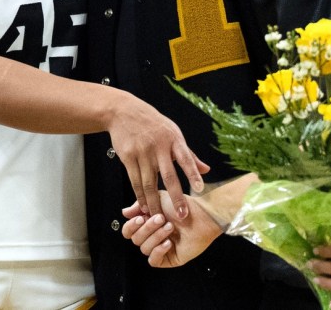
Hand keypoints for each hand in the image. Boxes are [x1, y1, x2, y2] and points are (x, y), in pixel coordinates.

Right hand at [108, 92, 209, 221]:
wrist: (124, 112)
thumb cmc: (153, 124)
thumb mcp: (174, 133)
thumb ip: (189, 154)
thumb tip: (206, 171)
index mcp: (174, 139)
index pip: (186, 158)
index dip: (193, 174)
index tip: (200, 189)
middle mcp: (159, 147)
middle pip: (168, 176)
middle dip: (176, 197)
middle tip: (182, 215)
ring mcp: (143, 152)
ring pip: (149, 183)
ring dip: (155, 203)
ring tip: (160, 218)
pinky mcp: (128, 157)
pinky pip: (135, 181)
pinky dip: (140, 196)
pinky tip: (144, 207)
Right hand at [121, 192, 222, 267]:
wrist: (202, 215)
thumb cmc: (183, 205)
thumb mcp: (158, 198)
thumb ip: (139, 205)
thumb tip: (124, 213)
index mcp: (148, 224)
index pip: (128, 231)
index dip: (131, 226)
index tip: (140, 218)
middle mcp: (152, 236)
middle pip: (135, 239)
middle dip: (147, 228)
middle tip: (161, 218)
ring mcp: (160, 248)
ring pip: (144, 249)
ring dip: (156, 236)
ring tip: (170, 227)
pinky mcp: (169, 258)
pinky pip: (154, 260)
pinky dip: (158, 251)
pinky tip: (168, 243)